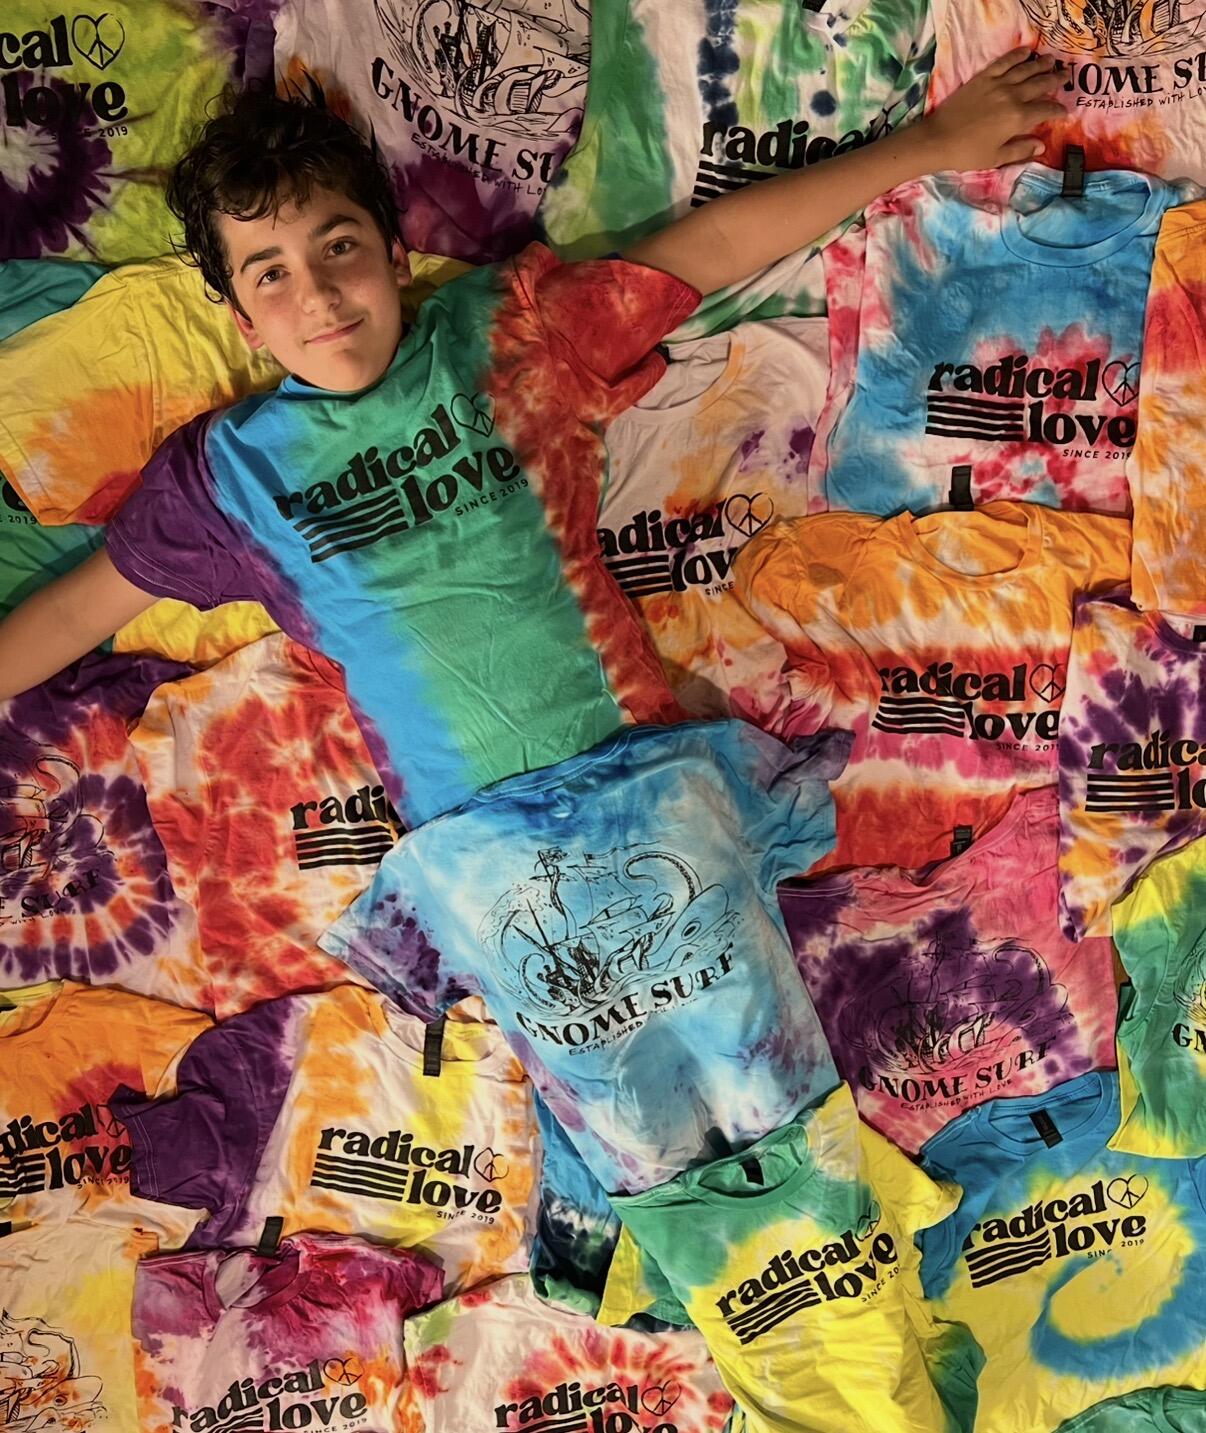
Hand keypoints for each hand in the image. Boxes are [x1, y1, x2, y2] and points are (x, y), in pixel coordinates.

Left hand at [915, 48, 1063, 172]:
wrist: (938, 139)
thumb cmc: (967, 153)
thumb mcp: (996, 158)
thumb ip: (1020, 150)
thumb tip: (1041, 146)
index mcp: (1018, 118)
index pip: (1045, 110)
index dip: (1057, 111)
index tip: (1064, 111)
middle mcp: (1012, 96)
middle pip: (1040, 84)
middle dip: (1056, 80)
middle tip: (1066, 76)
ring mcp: (998, 84)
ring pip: (1026, 69)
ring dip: (1041, 64)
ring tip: (1051, 61)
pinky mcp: (984, 77)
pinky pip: (1004, 62)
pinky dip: (1017, 55)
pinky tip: (1027, 52)